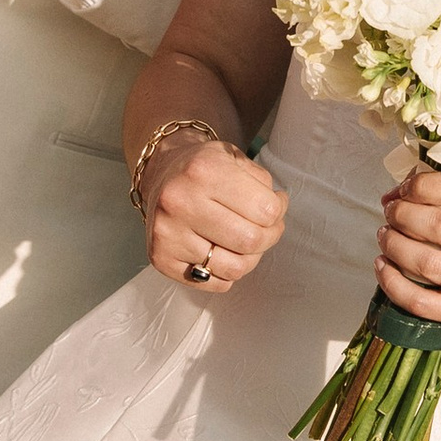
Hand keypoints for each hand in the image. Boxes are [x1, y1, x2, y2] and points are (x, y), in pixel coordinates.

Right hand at [146, 137, 286, 290]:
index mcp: (204, 171)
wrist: (161, 173)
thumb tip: (276, 217)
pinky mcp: (161, 258)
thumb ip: (262, 184)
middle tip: (267, 227)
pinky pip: (214, 283)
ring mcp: (168, 233)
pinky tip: (224, 252)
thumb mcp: (235, 157)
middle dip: (269, 236)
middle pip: (251, 241)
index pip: (266, 210)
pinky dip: (227, 273)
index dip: (280, 210)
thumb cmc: (204, 169)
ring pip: (235, 268)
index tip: (275, 204)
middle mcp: (180, 201)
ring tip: (247, 242)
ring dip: (250, 258)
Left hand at [377, 166, 440, 349]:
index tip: (406, 187)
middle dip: (404, 213)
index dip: (422, 185)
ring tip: (385, 234)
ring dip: (395, 244)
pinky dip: (393, 283)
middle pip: (440, 226)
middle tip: (392, 209)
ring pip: (427, 263)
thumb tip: (409, 182)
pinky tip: (383, 267)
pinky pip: (421, 302)